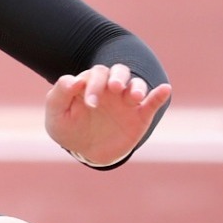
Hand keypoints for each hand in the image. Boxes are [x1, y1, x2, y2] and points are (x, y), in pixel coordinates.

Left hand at [45, 64, 171, 166]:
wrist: (86, 151)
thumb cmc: (68, 128)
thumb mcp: (56, 113)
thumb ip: (60, 93)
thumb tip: (74, 80)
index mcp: (90, 83)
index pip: (95, 74)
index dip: (93, 84)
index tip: (89, 103)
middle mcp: (110, 89)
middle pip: (118, 72)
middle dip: (117, 78)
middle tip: (114, 88)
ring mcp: (126, 101)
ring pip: (136, 84)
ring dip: (136, 87)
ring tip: (134, 96)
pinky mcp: (139, 116)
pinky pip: (152, 102)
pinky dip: (159, 95)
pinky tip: (165, 89)